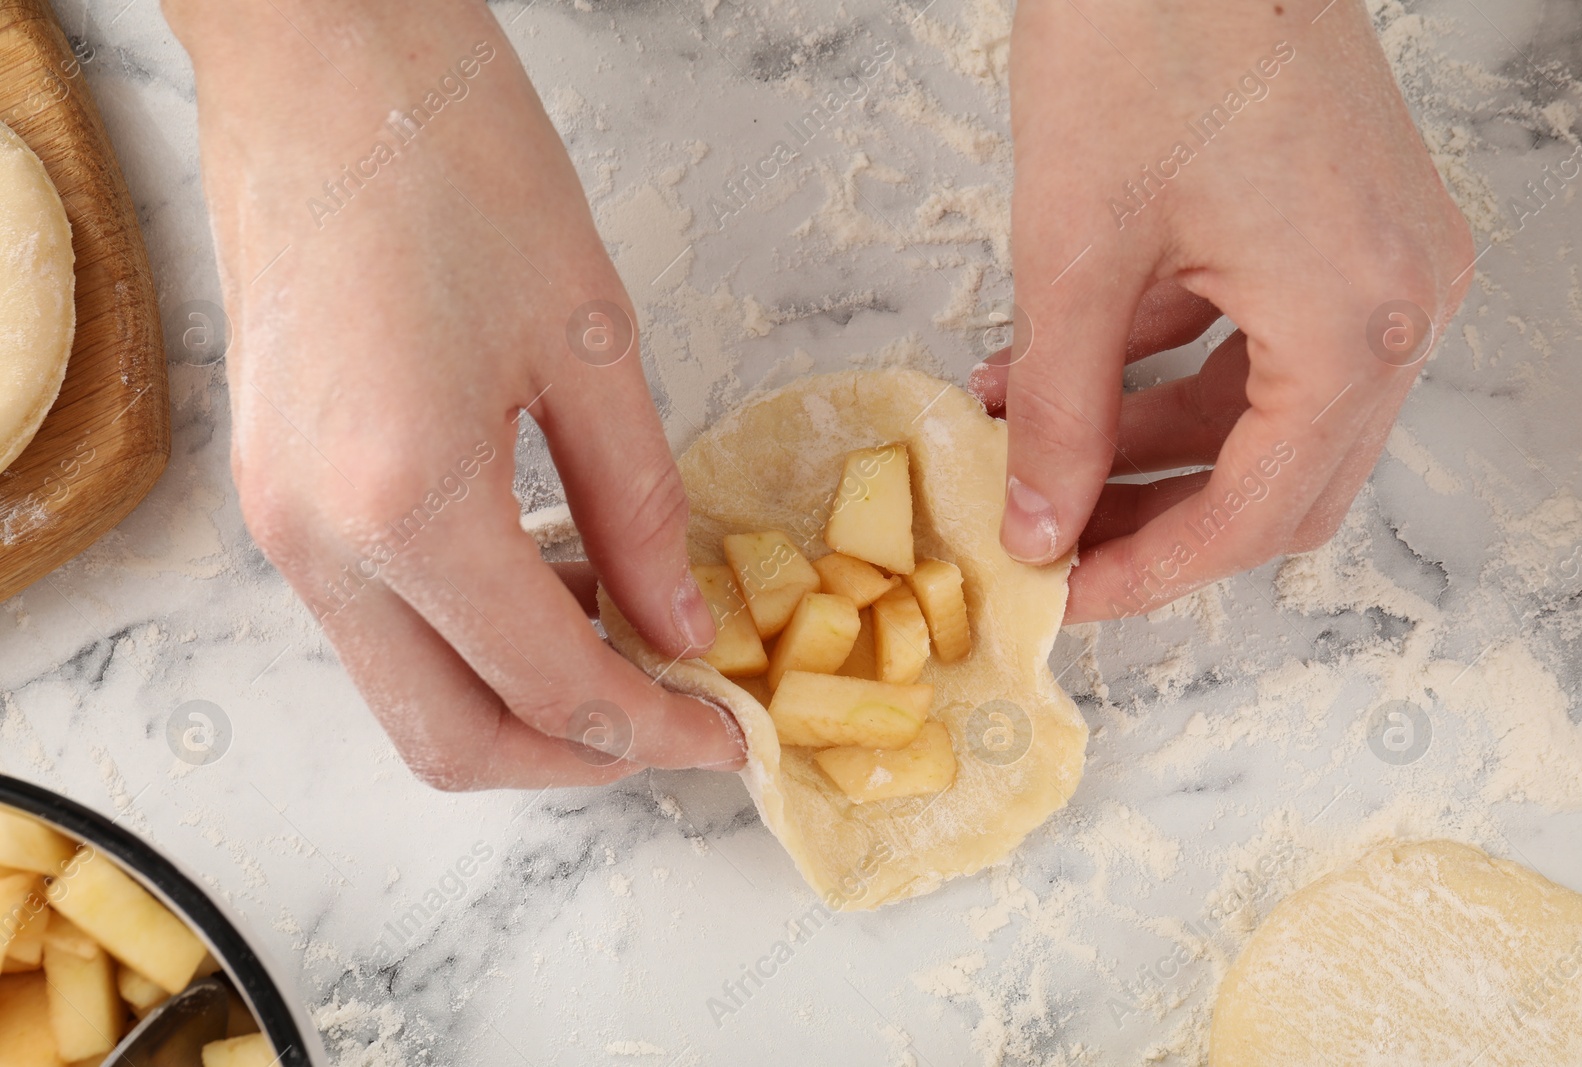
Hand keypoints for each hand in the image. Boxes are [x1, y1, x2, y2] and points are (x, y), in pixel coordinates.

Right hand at [166, 0, 742, 786]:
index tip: (727, 732)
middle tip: (677, 719)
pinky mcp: (278, 492)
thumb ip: (641, 512)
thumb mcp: (592, 345)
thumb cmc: (457, 162)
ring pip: (410, 691)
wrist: (321, 62)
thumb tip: (681, 627)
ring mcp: (281, 523)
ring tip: (630, 637)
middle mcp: (319, 542)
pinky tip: (552, 578)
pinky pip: (381, 621)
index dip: (655, 731)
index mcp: (404, 504)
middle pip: (452, 740)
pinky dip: (472, 636)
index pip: (550, 688)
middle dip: (578, 759)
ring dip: (523, 698)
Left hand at [980, 0, 1474, 621]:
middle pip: (1282, 479)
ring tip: (1031, 441)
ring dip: (1150, 439)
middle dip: (1160, 518)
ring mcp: (1384, 257)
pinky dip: (1172, 365)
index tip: (1070, 596)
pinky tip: (1065, 367)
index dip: (1153, 569)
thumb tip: (1039, 523)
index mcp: (1356, 321)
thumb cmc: (1149, 37)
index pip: (1256, 511)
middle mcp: (1399, 301)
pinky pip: (1267, 339)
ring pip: (1269, 414)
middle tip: (1057, 542)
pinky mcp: (1348, 222)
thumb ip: (1058, 408)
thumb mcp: (1076, 252)